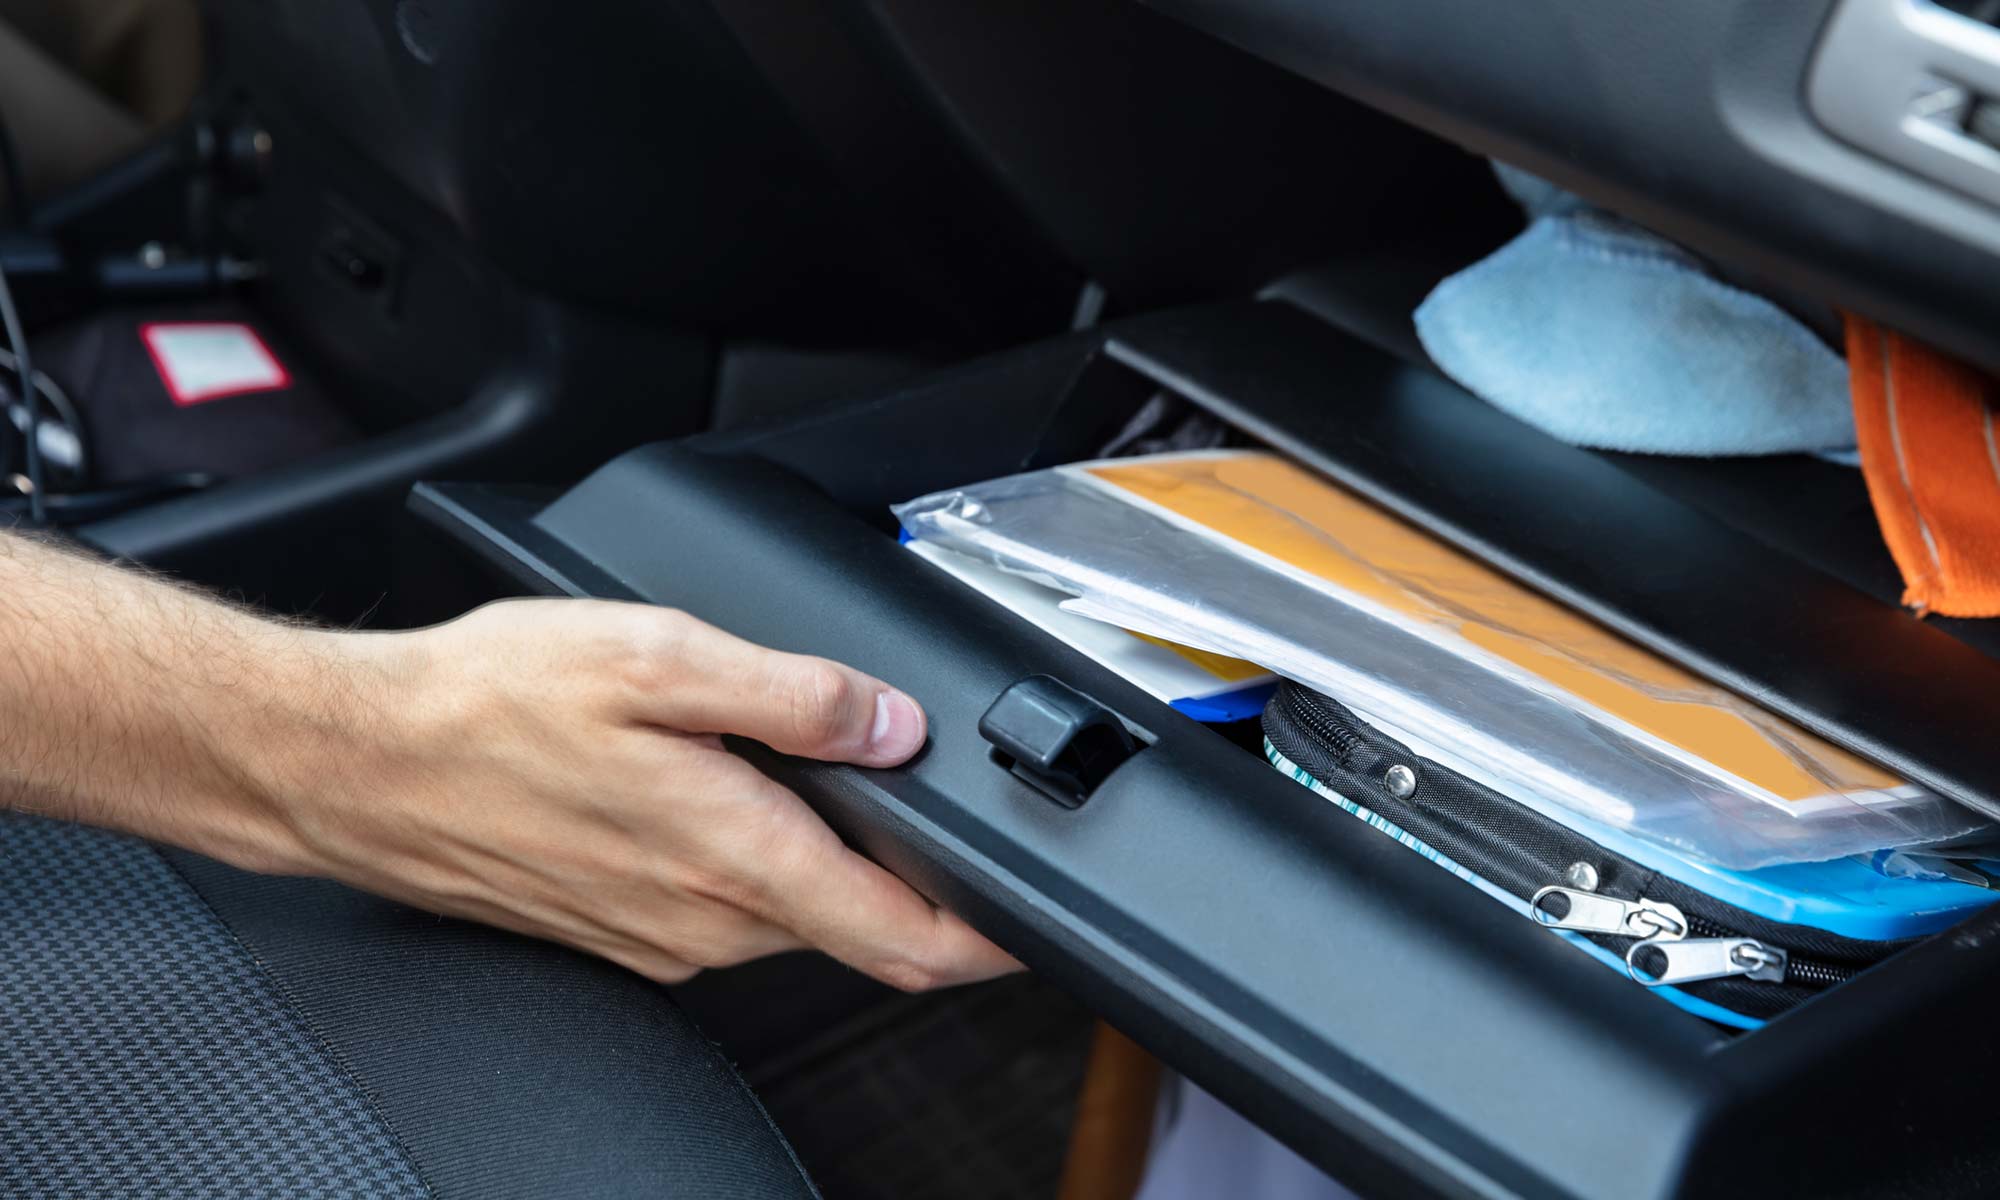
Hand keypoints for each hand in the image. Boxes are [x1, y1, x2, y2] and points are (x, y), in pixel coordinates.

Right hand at [278, 599, 1019, 990]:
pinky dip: (754, 870)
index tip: (1031, 917)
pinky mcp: (619, 932)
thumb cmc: (487, 705)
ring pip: (787, 919)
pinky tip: (718, 799)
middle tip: (917, 805)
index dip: (988, 936)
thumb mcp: (658, 656)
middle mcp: (705, 919)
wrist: (357, 762)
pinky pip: (721, 914)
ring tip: (812, 783)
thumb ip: (792, 694)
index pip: (905, 939)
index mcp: (736, 854)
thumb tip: (890, 721)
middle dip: (907, 882)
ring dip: (823, 867)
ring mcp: (660, 936)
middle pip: (854, 929)